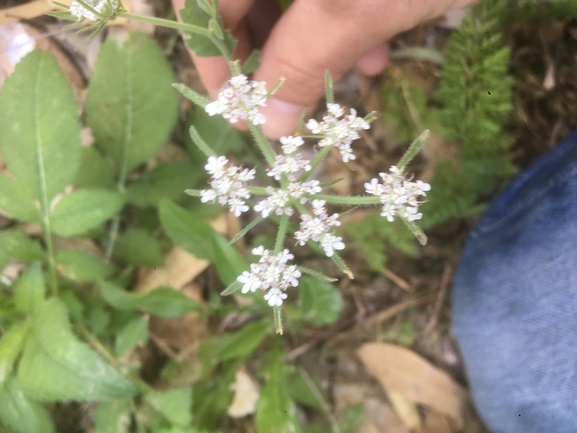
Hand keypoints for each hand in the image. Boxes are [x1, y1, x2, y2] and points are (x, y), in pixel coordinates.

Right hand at [172, 0, 475, 137]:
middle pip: (242, 0)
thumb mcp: (353, 8)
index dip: (207, 54)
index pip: (196, 1)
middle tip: (288, 106)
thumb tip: (268, 127)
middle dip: (270, 56)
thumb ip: (302, 65)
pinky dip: (343, 20)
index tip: (234, 108)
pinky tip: (376, 48)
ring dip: (314, 45)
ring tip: (346, 79)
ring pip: (288, 0)